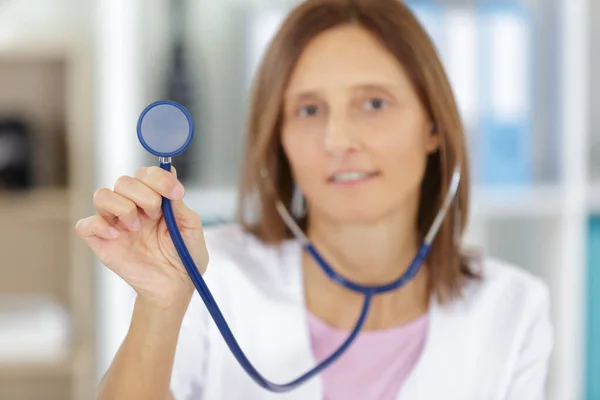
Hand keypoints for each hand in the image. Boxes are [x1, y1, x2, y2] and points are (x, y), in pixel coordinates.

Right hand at [75, 166, 207, 307]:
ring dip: (123, 207)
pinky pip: (85, 225)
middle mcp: (132, 206)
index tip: (176, 193)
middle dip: (144, 194)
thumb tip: (172, 179)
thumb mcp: (191, 229)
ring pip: (102, 195)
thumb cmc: (185, 256)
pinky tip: (117, 236)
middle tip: (156, 214)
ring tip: (138, 227)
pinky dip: (99, 226)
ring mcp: (115, 223)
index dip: (159, 178)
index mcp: (155, 199)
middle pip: (124, 180)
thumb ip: (180, 205)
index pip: (147, 173)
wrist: (175, 286)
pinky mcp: (101, 242)